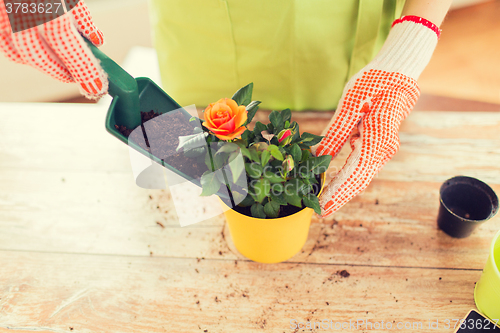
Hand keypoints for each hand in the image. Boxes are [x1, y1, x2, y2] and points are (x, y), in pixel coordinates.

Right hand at [0, 0, 106, 98]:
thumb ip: (78, 12)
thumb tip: (96, 39)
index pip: (62, 36)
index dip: (80, 65)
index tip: (97, 85)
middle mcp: (14, 3)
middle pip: (37, 51)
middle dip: (64, 71)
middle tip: (85, 80)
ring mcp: (0, 8)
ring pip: (18, 51)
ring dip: (45, 65)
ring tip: (67, 68)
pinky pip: (5, 42)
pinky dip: (23, 53)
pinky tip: (41, 53)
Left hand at [315, 16, 440, 216]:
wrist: (398, 72)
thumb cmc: (374, 82)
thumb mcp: (351, 104)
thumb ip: (335, 133)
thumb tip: (317, 158)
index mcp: (378, 140)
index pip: (354, 173)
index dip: (337, 192)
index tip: (322, 207)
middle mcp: (384, 150)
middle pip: (358, 180)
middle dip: (338, 196)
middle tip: (319, 212)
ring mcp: (383, 149)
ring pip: (360, 176)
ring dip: (342, 188)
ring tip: (322, 200)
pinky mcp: (378, 146)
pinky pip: (361, 166)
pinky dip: (347, 176)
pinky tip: (332, 181)